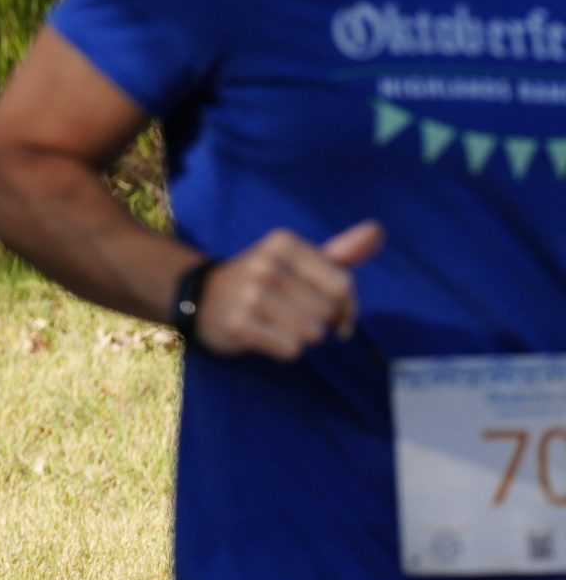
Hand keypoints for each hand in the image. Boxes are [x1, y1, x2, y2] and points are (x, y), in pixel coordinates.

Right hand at [192, 221, 382, 359]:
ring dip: (301, 336)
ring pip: (312, 333)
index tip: (329, 308)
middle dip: (319, 320)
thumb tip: (377, 230)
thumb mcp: (298, 260)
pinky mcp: (240, 324)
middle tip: (293, 313)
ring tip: (278, 323)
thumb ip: (340, 250)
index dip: (345, 305)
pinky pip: (290, 349)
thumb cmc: (263, 279)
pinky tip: (264, 334)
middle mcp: (266, 264)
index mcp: (283, 243)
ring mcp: (250, 294)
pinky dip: (282, 349)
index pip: (343, 285)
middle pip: (328, 312)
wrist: (202, 297)